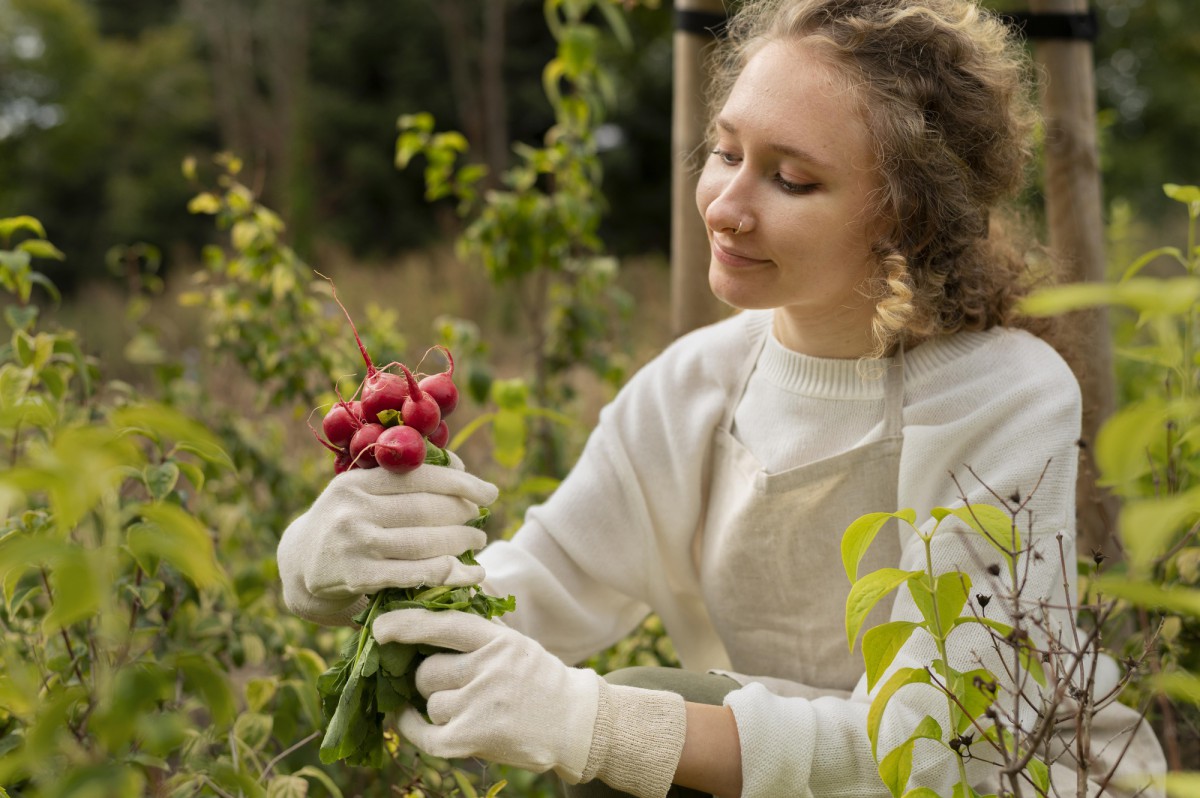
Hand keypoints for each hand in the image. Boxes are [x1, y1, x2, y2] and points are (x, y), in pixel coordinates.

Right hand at [277, 453, 497, 625]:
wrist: (298, 567)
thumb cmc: (345, 523)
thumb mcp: (361, 492)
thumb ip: (402, 478)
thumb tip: (457, 461)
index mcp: (357, 481)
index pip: (420, 476)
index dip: (461, 482)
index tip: (490, 492)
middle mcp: (353, 509)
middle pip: (425, 509)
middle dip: (463, 514)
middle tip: (481, 520)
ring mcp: (354, 544)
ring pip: (423, 541)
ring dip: (461, 542)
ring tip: (479, 541)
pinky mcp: (357, 577)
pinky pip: (413, 574)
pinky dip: (447, 573)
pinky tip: (468, 573)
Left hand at [373, 607, 600, 781]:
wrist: (576, 723)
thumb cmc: (537, 681)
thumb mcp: (514, 645)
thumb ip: (476, 634)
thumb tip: (420, 622)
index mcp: (499, 640)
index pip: (444, 624)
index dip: (407, 624)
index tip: (379, 627)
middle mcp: (490, 669)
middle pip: (427, 671)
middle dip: (428, 679)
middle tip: (450, 683)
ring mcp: (482, 705)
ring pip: (430, 703)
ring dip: (438, 707)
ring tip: (468, 708)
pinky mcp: (475, 738)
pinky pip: (425, 732)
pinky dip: (411, 727)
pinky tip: (408, 721)